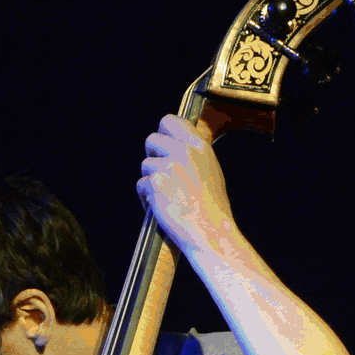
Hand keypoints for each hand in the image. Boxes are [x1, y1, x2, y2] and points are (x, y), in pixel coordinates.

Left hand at [137, 114, 237, 253]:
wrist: (211, 232)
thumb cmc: (213, 208)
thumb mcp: (211, 171)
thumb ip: (193, 156)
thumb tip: (175, 146)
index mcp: (200, 147)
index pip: (171, 121)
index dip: (162, 132)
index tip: (162, 144)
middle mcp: (183, 152)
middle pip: (152, 139)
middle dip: (151, 154)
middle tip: (157, 170)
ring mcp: (168, 167)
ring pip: (145, 165)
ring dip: (150, 180)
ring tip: (164, 197)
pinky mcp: (155, 184)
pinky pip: (141, 185)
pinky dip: (146, 197)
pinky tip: (160, 208)